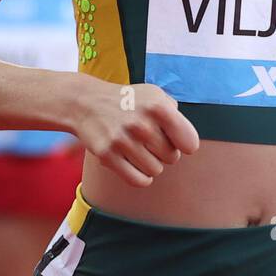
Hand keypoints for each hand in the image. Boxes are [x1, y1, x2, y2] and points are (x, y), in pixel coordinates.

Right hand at [71, 79, 200, 186]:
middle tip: (150, 141)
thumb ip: (174, 112)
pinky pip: (138, 180)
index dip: (184, 143)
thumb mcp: (153, 94)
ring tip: (139, 149)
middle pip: (172, 158)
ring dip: (150, 163)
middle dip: (164, 152)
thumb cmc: (127, 101)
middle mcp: (141, 123)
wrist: (86, 102)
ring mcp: (123, 140)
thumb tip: (187, 139)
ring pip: (155, 170)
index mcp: (158, 106)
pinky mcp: (107, 155)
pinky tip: (135, 164)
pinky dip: (141, 177)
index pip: (189, 143)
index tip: (175, 139)